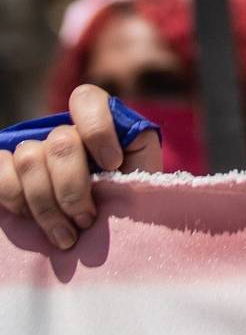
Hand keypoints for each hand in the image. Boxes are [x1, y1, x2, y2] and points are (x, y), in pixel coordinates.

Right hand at [1, 84, 161, 250]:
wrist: (103, 230)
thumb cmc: (126, 199)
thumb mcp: (143, 168)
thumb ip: (139, 144)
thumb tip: (125, 138)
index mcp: (95, 124)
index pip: (86, 99)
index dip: (97, 130)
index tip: (114, 164)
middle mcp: (60, 133)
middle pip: (60, 143)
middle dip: (73, 189)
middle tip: (86, 219)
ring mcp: (31, 150)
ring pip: (28, 160)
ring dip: (46, 206)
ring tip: (66, 235)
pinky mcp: (5, 169)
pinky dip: (14, 199)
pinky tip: (30, 219)